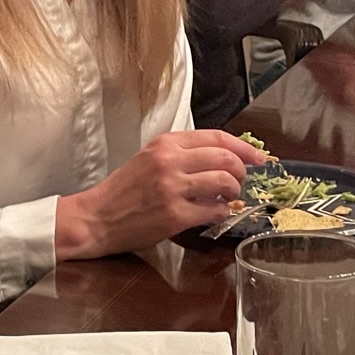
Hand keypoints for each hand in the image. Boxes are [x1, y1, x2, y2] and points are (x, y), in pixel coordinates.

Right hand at [56, 130, 266, 259]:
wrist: (97, 217)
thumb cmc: (123, 191)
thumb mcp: (149, 159)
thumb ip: (182, 154)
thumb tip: (222, 157)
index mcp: (165, 144)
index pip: (216, 137)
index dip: (244, 148)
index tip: (258, 157)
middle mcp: (170, 162)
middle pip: (225, 158)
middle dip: (241, 171)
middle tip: (241, 181)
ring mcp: (173, 189)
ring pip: (224, 183)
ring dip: (233, 192)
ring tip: (227, 198)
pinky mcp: (174, 215)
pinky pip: (213, 211)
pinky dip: (220, 213)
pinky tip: (214, 213)